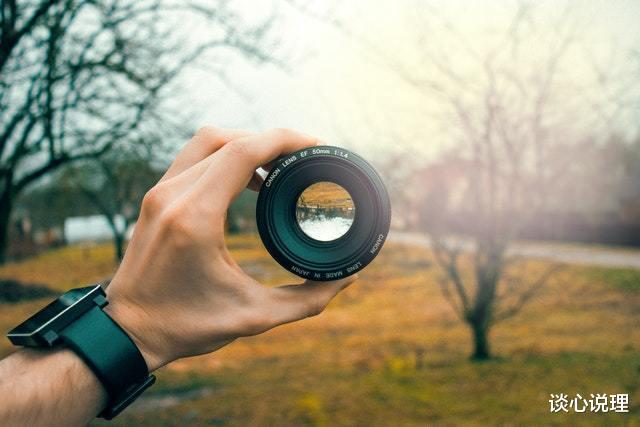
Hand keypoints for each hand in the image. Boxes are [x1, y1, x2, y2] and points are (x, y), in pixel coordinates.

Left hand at [104, 127, 356, 370]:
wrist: (126, 331)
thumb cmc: (185, 326)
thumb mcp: (253, 317)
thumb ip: (306, 300)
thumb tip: (347, 280)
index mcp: (195, 218)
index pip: (242, 152)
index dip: (284, 140)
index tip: (315, 145)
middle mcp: (172, 196)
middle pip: (228, 138)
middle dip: (271, 140)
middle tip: (302, 157)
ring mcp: (159, 193)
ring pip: (208, 141)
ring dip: (245, 143)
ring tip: (277, 166)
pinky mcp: (155, 197)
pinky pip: (193, 157)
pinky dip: (224, 155)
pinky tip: (247, 178)